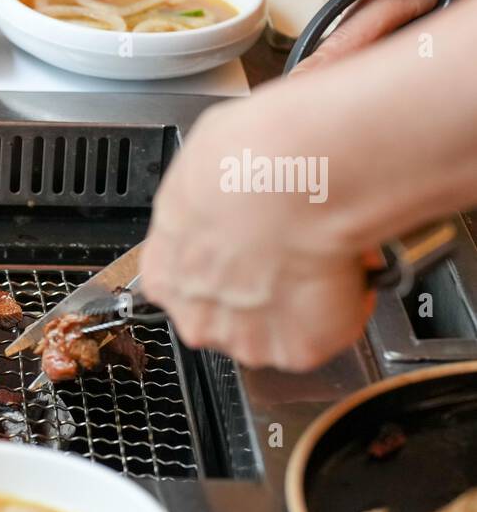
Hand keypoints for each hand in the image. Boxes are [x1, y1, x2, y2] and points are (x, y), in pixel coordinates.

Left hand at [139, 101, 374, 371]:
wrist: (298, 178)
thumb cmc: (246, 161)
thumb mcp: (200, 161)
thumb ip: (206, 194)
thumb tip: (225, 178)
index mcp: (164, 274)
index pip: (187, 283)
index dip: (228, 260)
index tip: (252, 242)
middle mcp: (197, 317)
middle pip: (230, 313)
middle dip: (264, 284)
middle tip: (295, 245)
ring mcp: (248, 339)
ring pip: (277, 328)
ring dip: (302, 300)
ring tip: (325, 253)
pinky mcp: (299, 350)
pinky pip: (327, 334)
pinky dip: (345, 306)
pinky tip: (347, 268)